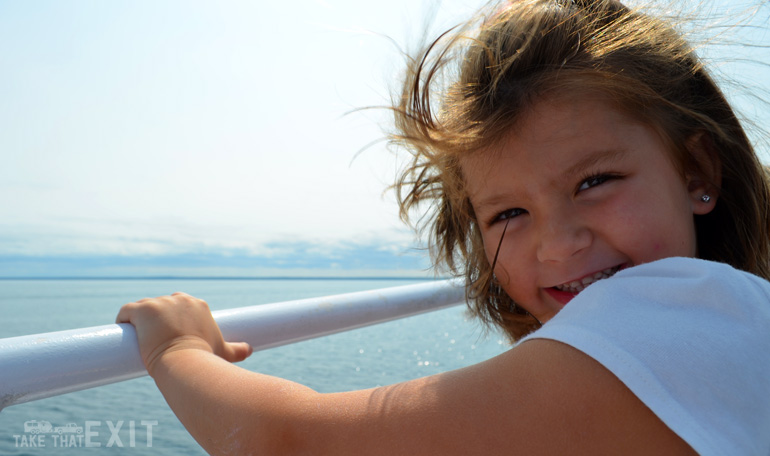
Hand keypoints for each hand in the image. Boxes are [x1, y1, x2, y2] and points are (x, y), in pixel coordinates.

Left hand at [116, 292, 251, 375]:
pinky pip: (127, 310)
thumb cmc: (205, 358)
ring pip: (144, 308)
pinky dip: (123, 319)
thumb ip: (237, 349)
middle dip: (157, 318)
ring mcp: (160, 303)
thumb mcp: (223, 351)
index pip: (180, 305)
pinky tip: (123, 330)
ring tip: (138, 338)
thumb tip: (249, 349)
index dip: (173, 319)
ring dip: (140, 320)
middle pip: (162, 304)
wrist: (186, 362)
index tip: (170, 334)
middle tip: (155, 339)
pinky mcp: (142, 310)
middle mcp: (180, 299)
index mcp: (198, 305)